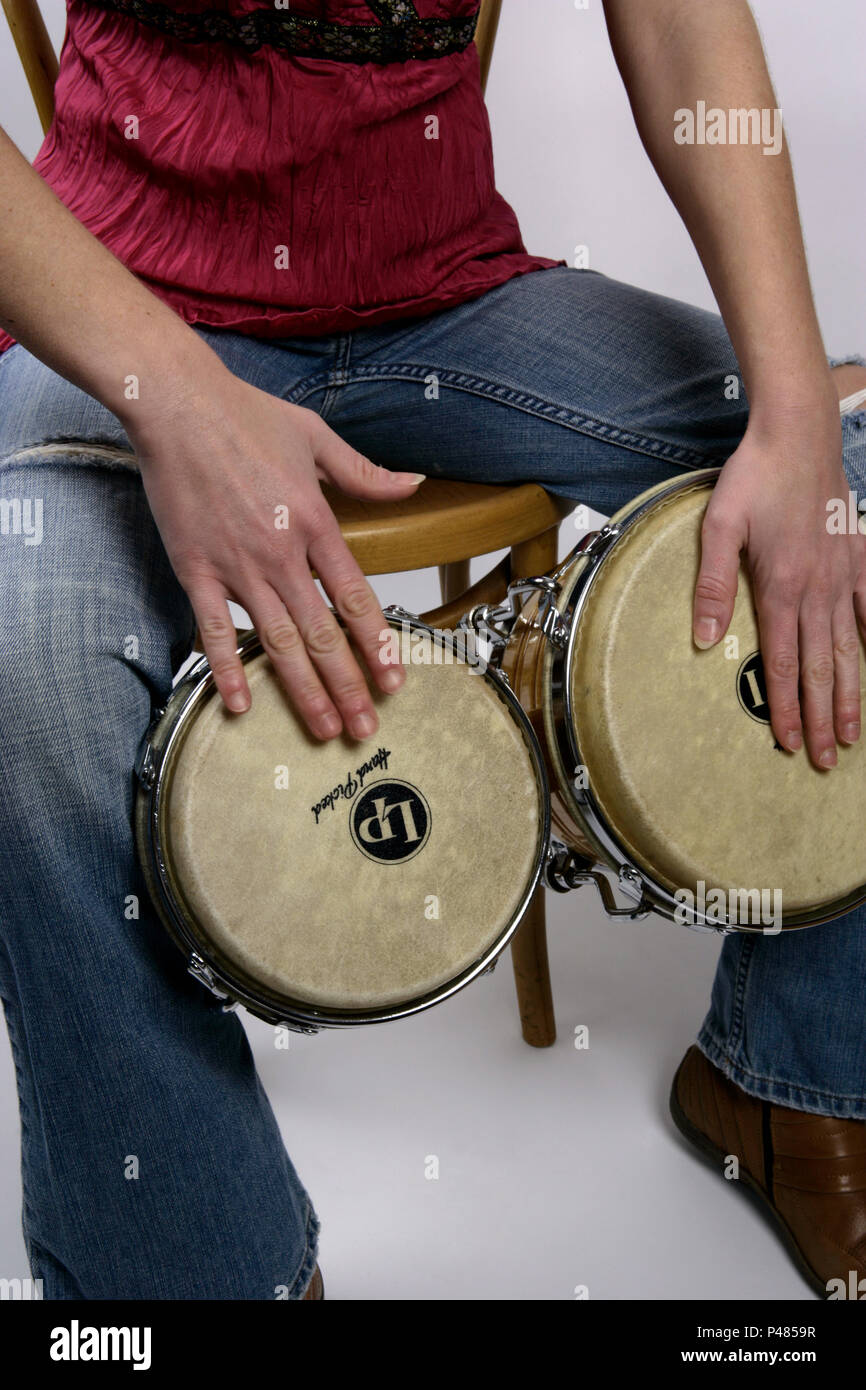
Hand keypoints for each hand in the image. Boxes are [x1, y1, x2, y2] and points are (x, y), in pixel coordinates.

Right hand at [125, 360, 424, 738]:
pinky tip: (241, 705)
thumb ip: (366, 473)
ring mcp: (237, 566)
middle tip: (364, 728)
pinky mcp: (196, 568)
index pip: (356, 599)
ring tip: (324, 729)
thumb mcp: (317, 438)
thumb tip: (413, 483)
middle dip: (347, 687)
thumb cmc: (246, 416)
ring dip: (303, 691)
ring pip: (278, 643)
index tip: (393, 681)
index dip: (378, 645)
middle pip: (322, 635)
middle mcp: (281, 553)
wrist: (177, 405)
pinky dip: (227, 669)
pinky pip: (215, 630)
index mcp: (316, 522)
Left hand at [693, 407, 865, 768]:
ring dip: (850, 695)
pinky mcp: (860, 556)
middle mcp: (818, 590)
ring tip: (852, 735)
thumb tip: (705, 639)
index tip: (788, 744)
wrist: (799, 434)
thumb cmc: (753, 478)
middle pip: (819, 668)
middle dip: (822, 718)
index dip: (784, 707)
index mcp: (781, 587)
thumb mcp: (719, 526)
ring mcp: (845, 575)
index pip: (780, 663)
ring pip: (850, 648)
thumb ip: (712, 585)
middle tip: (827, 761)